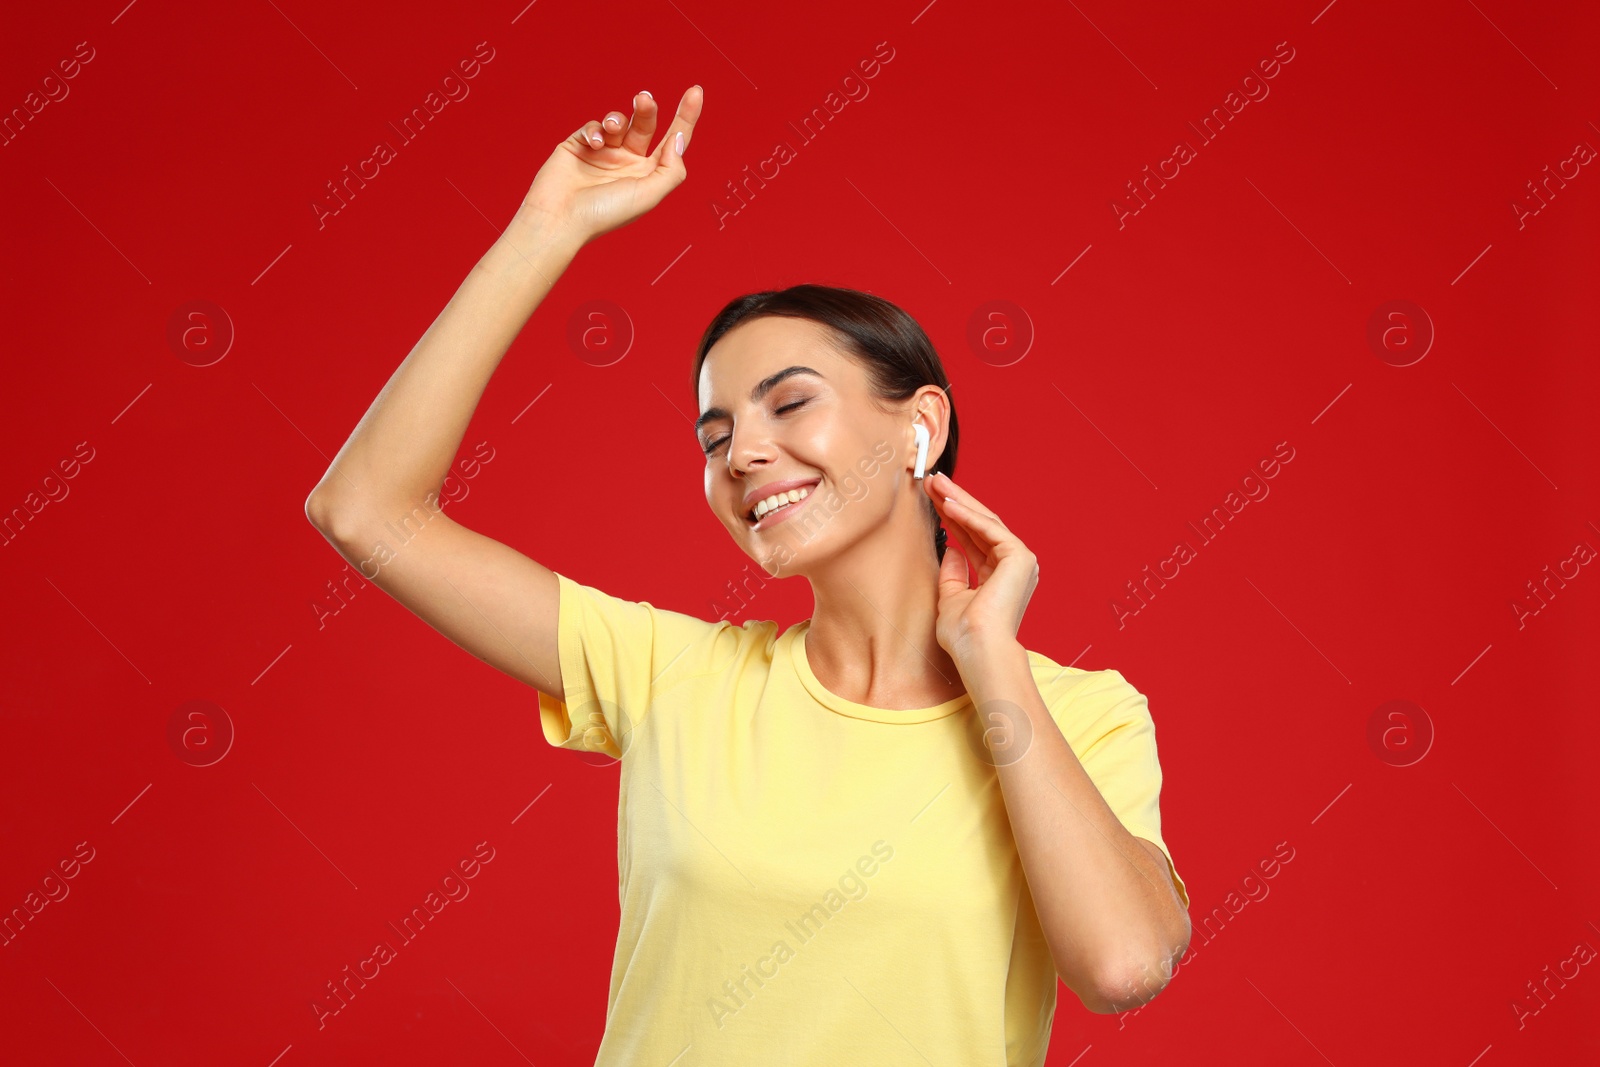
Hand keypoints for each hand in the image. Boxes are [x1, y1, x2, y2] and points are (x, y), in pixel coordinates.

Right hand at [520, 85, 703, 245]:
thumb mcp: (649, 195)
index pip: (672, 141)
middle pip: (645, 125)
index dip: (685, 117)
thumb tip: (679, 140)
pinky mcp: (579, 146)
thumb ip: (671, 169)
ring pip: (618, 122)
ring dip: (618, 119)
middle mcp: (627, 163)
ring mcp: (603, 153)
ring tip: (613, 128)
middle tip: (644, 98)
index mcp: (647, 175)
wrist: (560, 218)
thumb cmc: (604, 213)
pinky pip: (592, 127)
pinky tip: (593, 143)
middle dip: (647, 109)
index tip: (695, 91)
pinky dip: (595, 130)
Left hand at [924, 472, 1039, 662]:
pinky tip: (947, 504)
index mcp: (999, 576)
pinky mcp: (1019, 557)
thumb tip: (952, 550)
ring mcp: (1019, 560)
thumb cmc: (965, 635)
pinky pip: (989, 529)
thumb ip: (953, 574)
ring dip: (959, 500)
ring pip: (985, 521)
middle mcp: (1013, 566)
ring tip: (936, 484)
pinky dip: (967, 515)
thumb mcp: (951, 598)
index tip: (933, 500)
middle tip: (933, 481)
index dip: (952, 518)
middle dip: (955, 501)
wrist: (978, 649)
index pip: (973, 538)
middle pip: (980, 525)